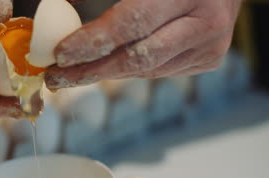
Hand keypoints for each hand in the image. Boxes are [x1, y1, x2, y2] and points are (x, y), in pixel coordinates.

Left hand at [45, 0, 242, 88]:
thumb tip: (60, 5)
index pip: (131, 23)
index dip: (93, 42)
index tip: (60, 54)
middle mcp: (205, 22)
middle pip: (138, 58)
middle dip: (91, 71)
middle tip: (57, 78)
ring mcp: (211, 45)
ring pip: (146, 70)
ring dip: (106, 73)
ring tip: (73, 74)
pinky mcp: (209, 59)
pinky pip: (158, 71)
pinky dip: (130, 69)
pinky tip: (108, 65)